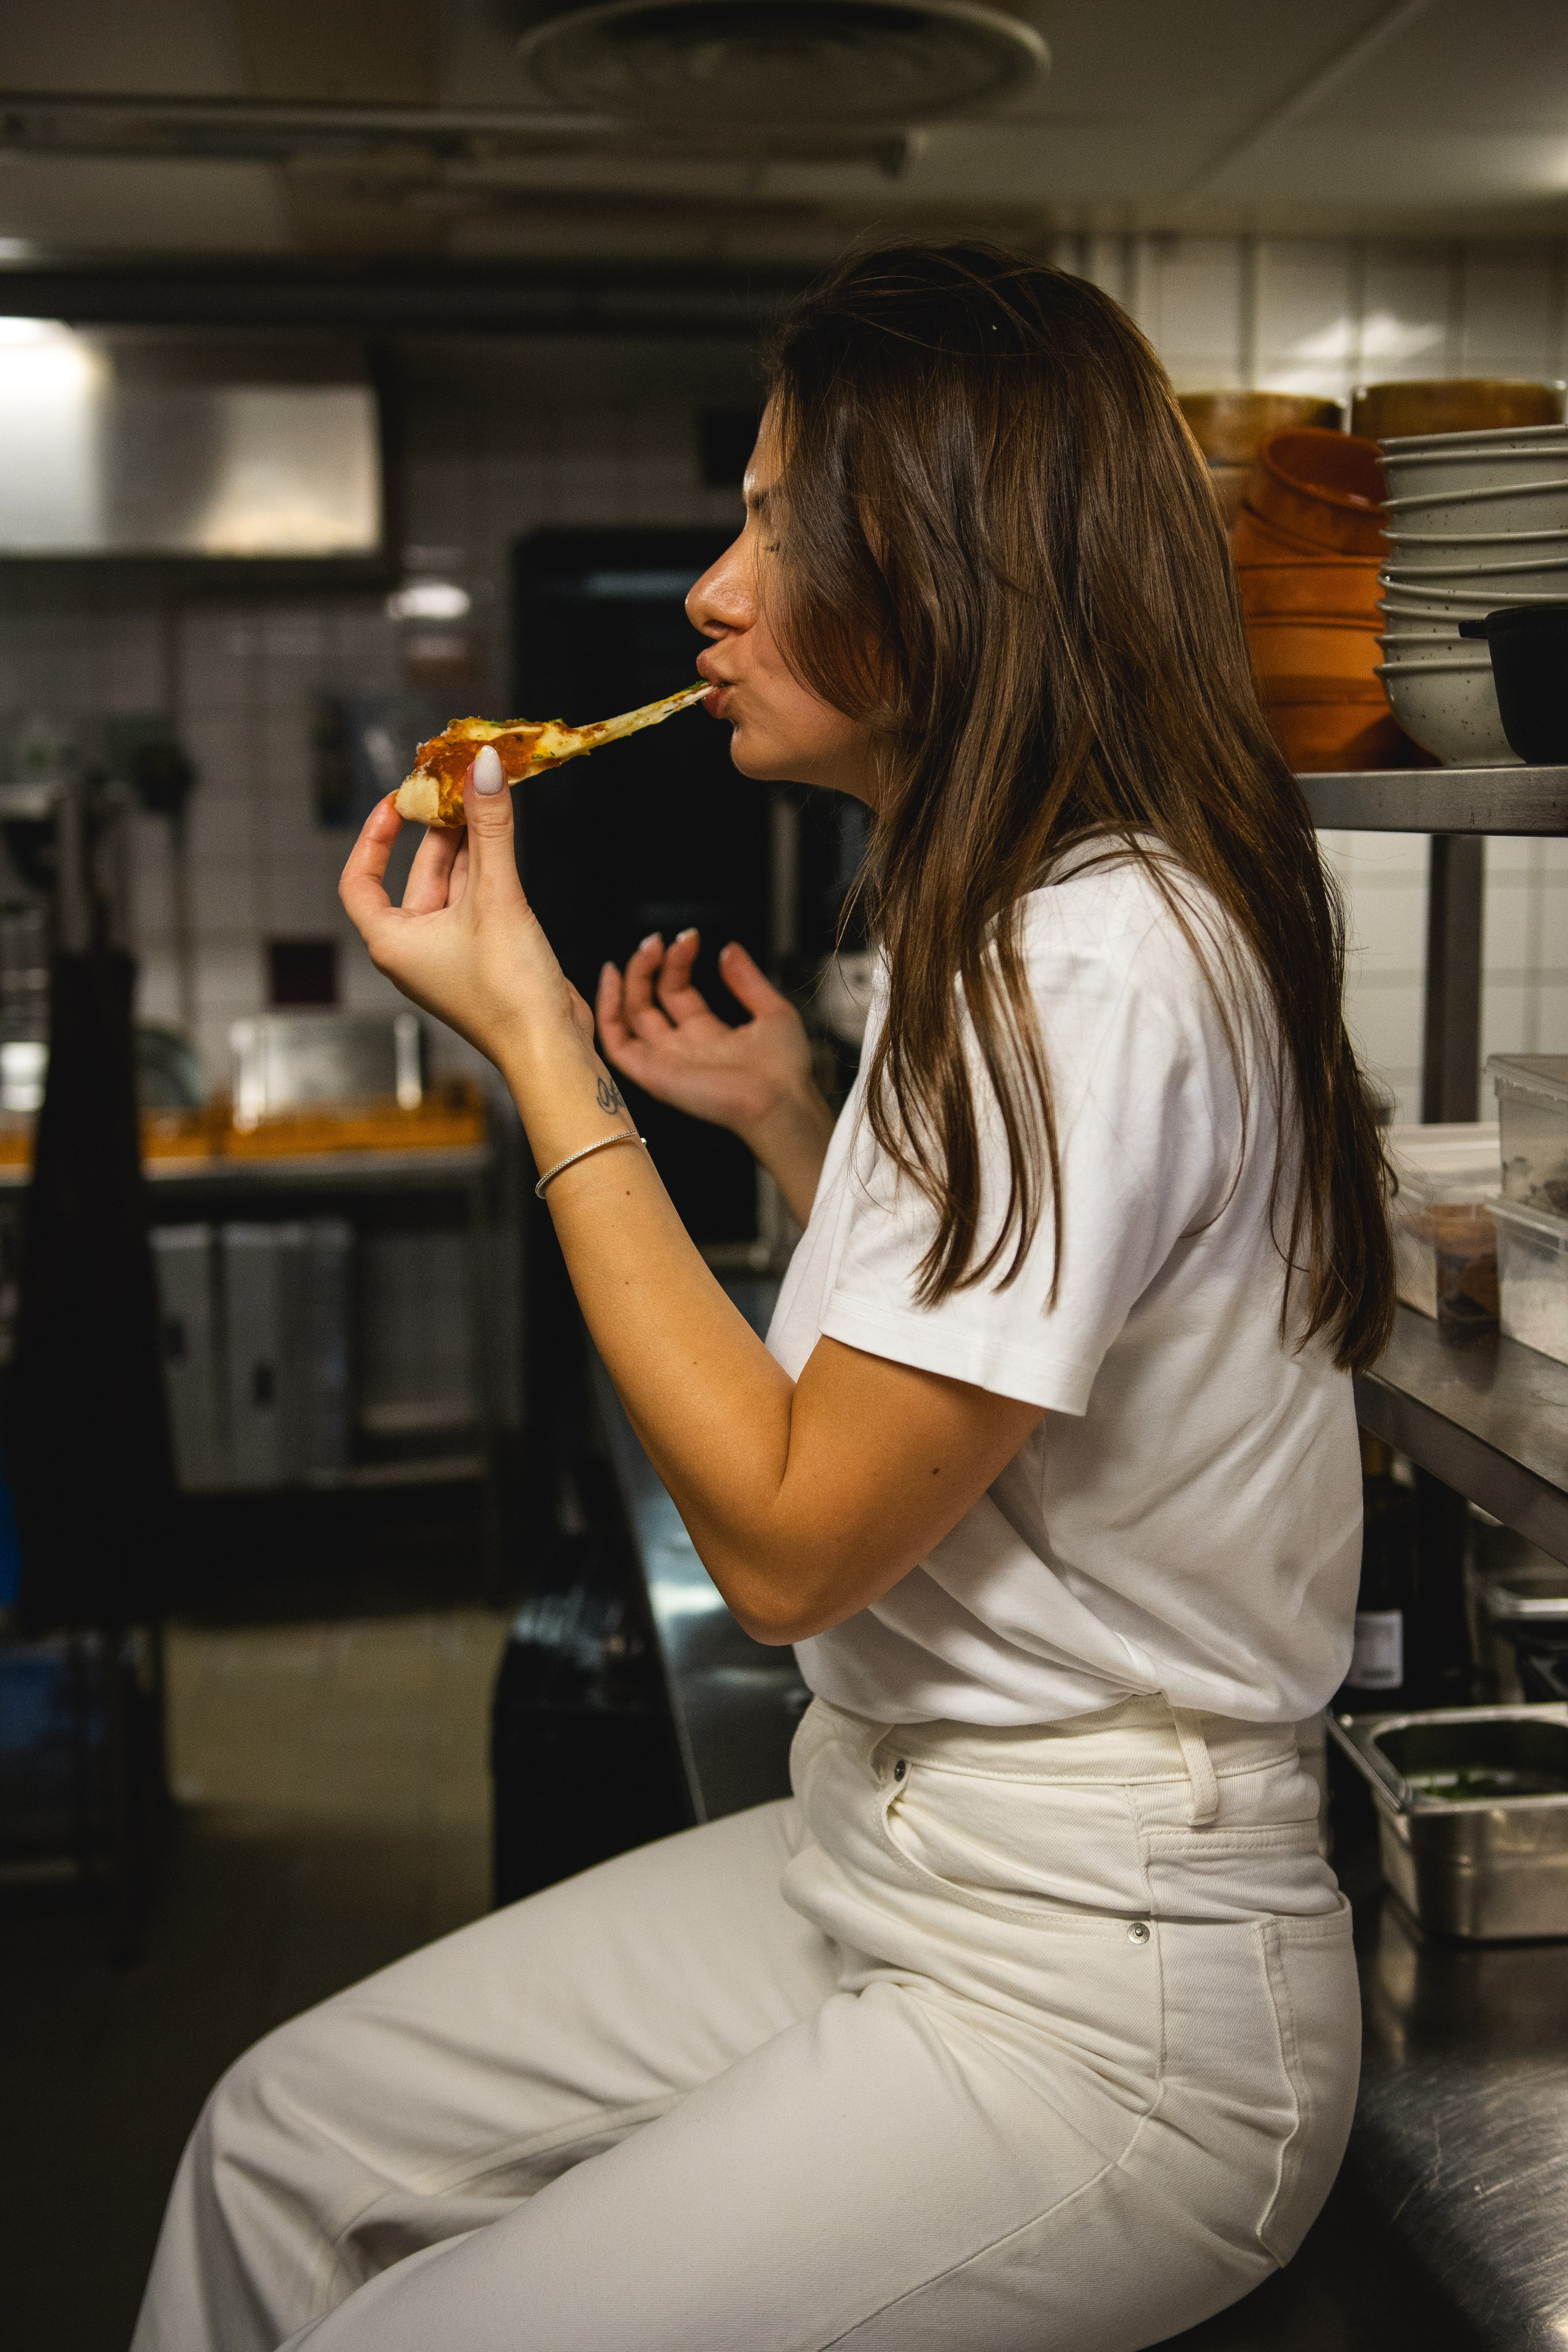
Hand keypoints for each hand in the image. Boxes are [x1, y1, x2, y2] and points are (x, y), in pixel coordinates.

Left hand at [338, 754, 588, 1068]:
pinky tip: (504, 838)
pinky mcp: (484, 955)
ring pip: (453, 884)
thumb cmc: (508, 990)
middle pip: (417, 874)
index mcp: (393, 941)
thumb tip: (484, 765)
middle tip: (459, 785)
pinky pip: (477, 901)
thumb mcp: (496, 897)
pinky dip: (489, 869)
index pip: (359, 881)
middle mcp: (415, 948)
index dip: (373, 837)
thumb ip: (490, 829)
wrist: (549, 1046)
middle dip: (439, 830)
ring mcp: (451, 953)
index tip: (397, 802)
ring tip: (486, 798)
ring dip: (470, 844)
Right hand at [597, 933, 836, 1224]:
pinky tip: (612, 978)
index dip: (678, 961)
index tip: (690, 937)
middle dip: (650, 966)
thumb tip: (729, 949)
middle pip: (649, 1001)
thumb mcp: (772, 1012)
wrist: (780, 1099)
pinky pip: (616, 1043)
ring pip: (629, 1018)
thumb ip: (747, 980)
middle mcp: (682, 1049)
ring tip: (645, 950)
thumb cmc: (784, 1069)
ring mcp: (665, 1062)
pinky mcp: (653, 1075)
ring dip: (630, 980)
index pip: (677, 992)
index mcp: (708, 1036)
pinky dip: (606, 1010)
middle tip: (659, 939)